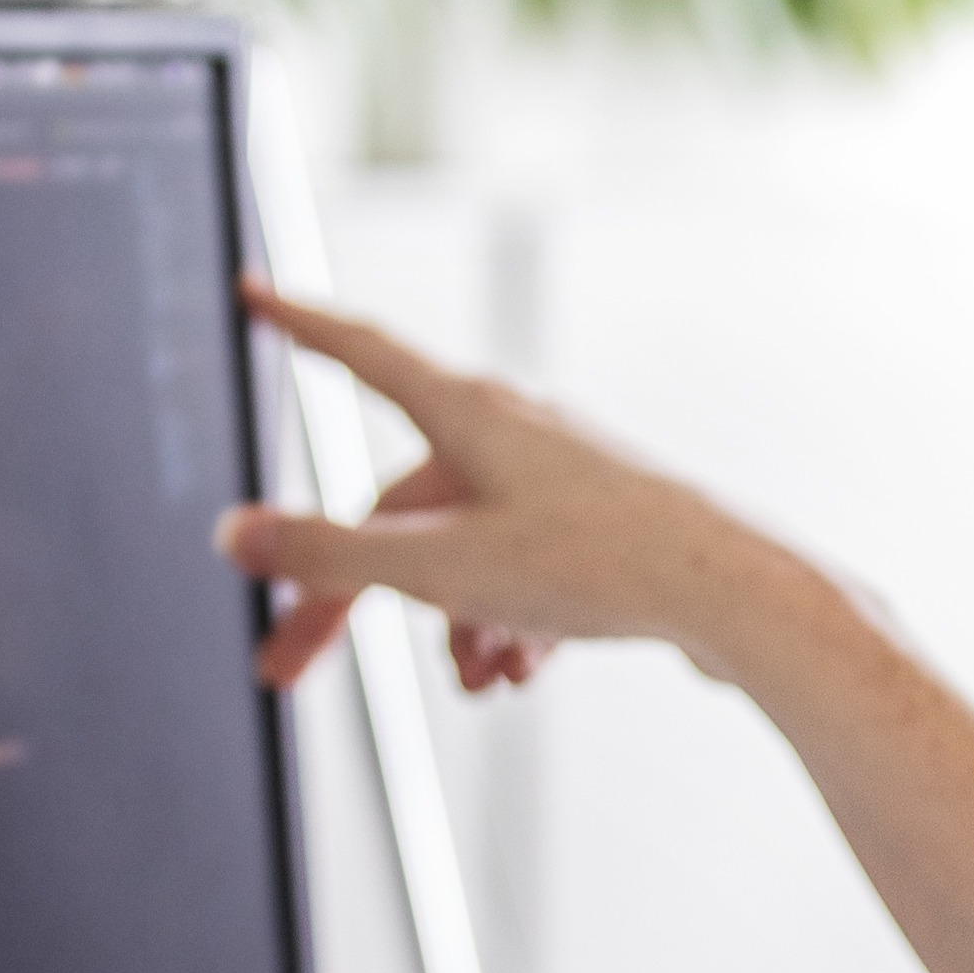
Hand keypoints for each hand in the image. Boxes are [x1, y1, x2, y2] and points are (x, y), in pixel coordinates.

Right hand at [218, 285, 973, 972]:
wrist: (737, 600)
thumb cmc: (600, 566)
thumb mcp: (438, 570)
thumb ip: (328, 556)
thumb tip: (236, 534)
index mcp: (470, 413)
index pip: (360, 351)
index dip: (300, 324)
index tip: (256, 293)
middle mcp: (515, 432)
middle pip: (396, 503)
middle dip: (344, 592)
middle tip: (284, 666)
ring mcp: (562, 480)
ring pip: (461, 549)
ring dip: (443, 621)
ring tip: (469, 679)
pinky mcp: (602, 529)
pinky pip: (521, 573)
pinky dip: (504, 624)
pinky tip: (518, 676)